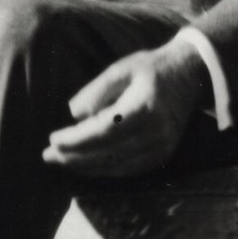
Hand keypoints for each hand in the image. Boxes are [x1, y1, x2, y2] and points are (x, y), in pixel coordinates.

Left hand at [42, 37, 209, 178]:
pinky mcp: (162, 155)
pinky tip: (84, 165)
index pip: (103, 132)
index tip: (53, 139)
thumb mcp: (120, 69)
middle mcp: (156, 134)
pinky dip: (104, 170)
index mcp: (145, 109)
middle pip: (108, 154)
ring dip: (85, 167)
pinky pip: (128, 169)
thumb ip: (95, 92)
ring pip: (116, 166)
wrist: (190, 75)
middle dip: (74, 157)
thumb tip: (73, 115)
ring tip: (60, 161)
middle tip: (47, 155)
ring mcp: (161, 148)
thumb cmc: (150, 68)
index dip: (76, 140)